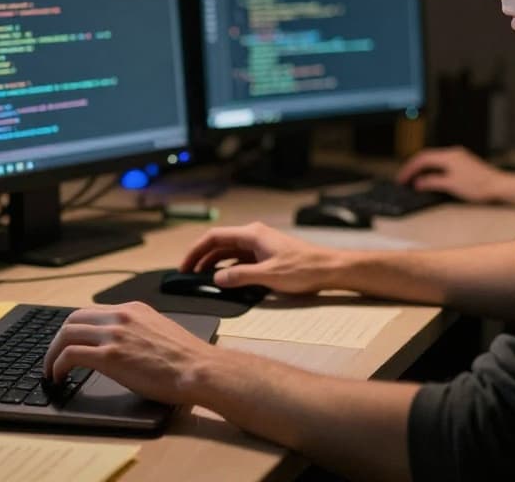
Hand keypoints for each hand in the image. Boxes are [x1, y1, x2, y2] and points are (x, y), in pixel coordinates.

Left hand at [43, 301, 219, 404]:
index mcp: (133, 309)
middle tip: (54, 357)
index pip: (91, 312)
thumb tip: (125, 345)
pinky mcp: (109, 356)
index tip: (69, 343)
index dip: (75, 329)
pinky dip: (57, 366)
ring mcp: (114, 335)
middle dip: (58, 339)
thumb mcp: (160, 331)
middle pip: (72, 319)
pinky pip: (70, 355)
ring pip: (66, 334)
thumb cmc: (188, 359)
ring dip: (52, 353)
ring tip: (51, 370)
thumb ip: (139, 331)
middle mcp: (121, 317)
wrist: (199, 369)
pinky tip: (58, 377)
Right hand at [179, 221, 342, 293]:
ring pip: (228, 252)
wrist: (329, 269)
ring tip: (201, 278)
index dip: (196, 250)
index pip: (214, 237)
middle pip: (219, 244)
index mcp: (252, 234)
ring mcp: (260, 245)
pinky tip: (224, 280)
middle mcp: (254, 236)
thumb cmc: (305, 268)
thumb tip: (217, 279)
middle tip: (188, 274)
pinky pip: (239, 259)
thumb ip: (240, 277)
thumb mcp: (269, 276)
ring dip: (213, 264)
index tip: (185, 265)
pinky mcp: (266, 255)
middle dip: (201, 258)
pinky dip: (228, 268)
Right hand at [395, 145, 503, 201]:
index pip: (422, 159)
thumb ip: (432, 182)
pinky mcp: (464, 163)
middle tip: (405, 178)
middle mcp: (453, 153)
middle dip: (414, 167)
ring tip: (415, 179)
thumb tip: (419, 182)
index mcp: (448, 156)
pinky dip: (433, 170)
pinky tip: (432, 178)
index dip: (410, 169)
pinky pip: (443, 163)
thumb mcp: (451, 185)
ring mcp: (460, 157)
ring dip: (423, 168)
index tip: (402, 178)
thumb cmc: (480, 186)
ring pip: (435, 160)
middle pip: (427, 157)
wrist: (500, 186)